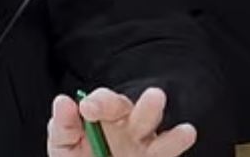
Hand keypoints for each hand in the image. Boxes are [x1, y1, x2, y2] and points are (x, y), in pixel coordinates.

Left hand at [47, 87, 196, 156]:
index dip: (99, 102)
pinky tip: (186, 132)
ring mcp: (144, 144)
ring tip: (181, 126)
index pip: (105, 101)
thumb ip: (63, 125)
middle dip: (146, 106)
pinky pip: (167, 151)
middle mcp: (127, 124)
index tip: (88, 109)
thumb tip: (63, 101)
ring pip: (157, 131)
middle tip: (155, 97)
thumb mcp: (63, 144)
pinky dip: (176, 141)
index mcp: (103, 114)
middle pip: (138, 111)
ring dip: (167, 129)